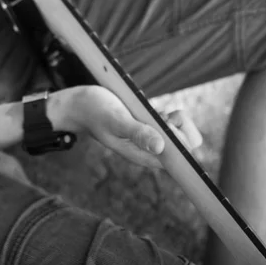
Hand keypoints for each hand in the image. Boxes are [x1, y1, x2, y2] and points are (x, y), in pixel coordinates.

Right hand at [65, 86, 201, 169]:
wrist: (79, 104)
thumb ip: (137, 133)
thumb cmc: (94, 112)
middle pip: (185, 146)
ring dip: (173, 119)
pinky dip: (167, 113)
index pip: (180, 160)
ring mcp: (150, 138)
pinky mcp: (148, 126)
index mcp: (144, 156)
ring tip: (153, 111)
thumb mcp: (115, 120)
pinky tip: (151, 108)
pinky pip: (170, 123)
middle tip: (162, 115)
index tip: (168, 125)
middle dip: (180, 127)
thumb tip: (160, 147)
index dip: (183, 143)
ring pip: (179, 133)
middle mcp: (150, 150)